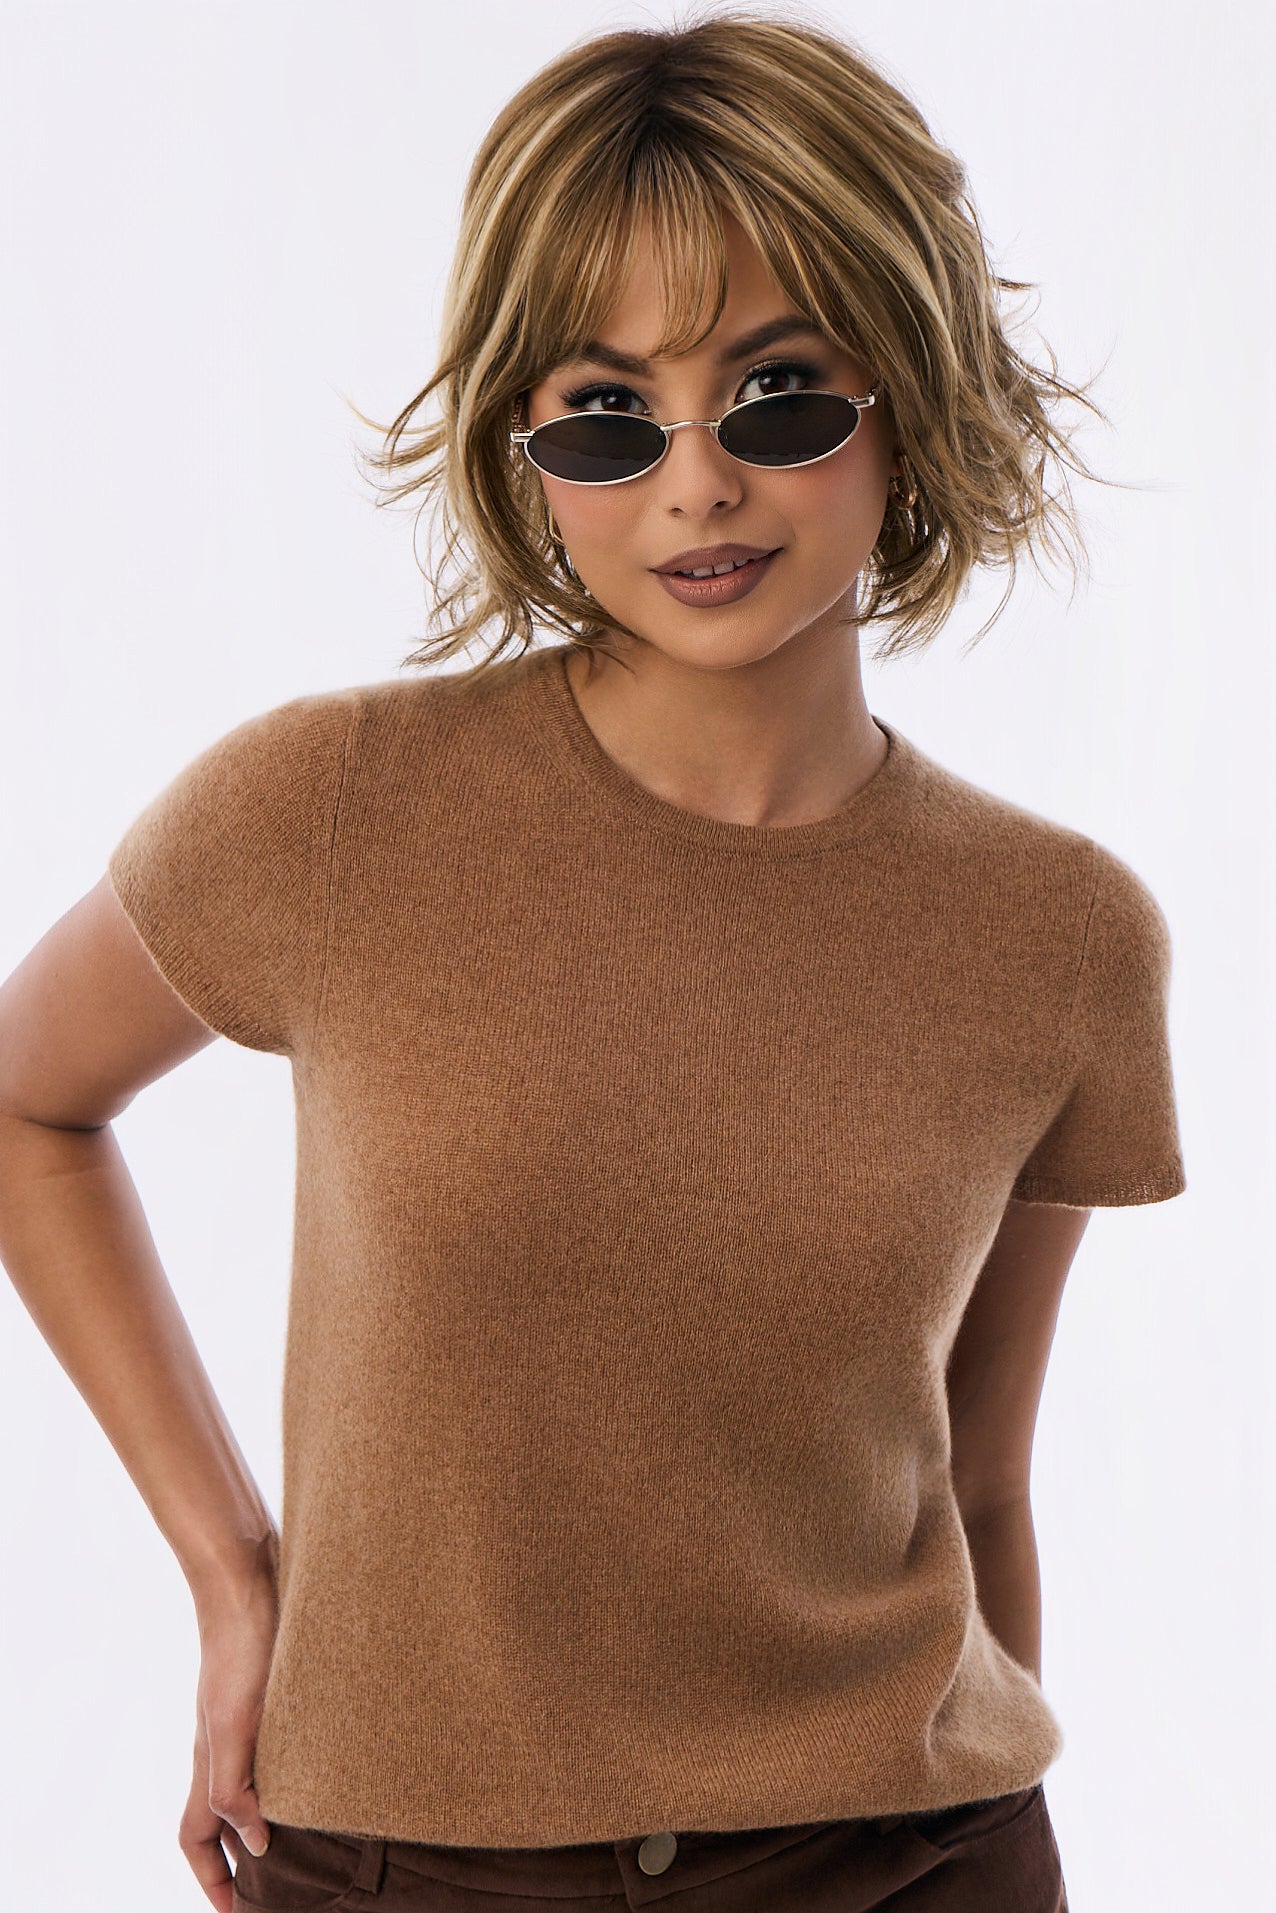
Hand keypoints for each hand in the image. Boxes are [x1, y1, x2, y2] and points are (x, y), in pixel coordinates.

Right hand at [179, 1534, 280, 1911]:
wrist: (250, 1575)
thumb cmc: (239, 1646)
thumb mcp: (234, 1723)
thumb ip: (234, 1786)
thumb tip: (258, 1847)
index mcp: (209, 1761)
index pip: (195, 1838)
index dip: (211, 1881)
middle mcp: (226, 1745)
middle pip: (223, 1818)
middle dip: (245, 1860)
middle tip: (284, 1890)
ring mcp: (250, 1718)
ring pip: (254, 1784)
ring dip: (276, 1817)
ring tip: (317, 1844)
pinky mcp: (277, 1692)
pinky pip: (281, 1748)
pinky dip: (298, 1772)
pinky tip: (333, 1771)